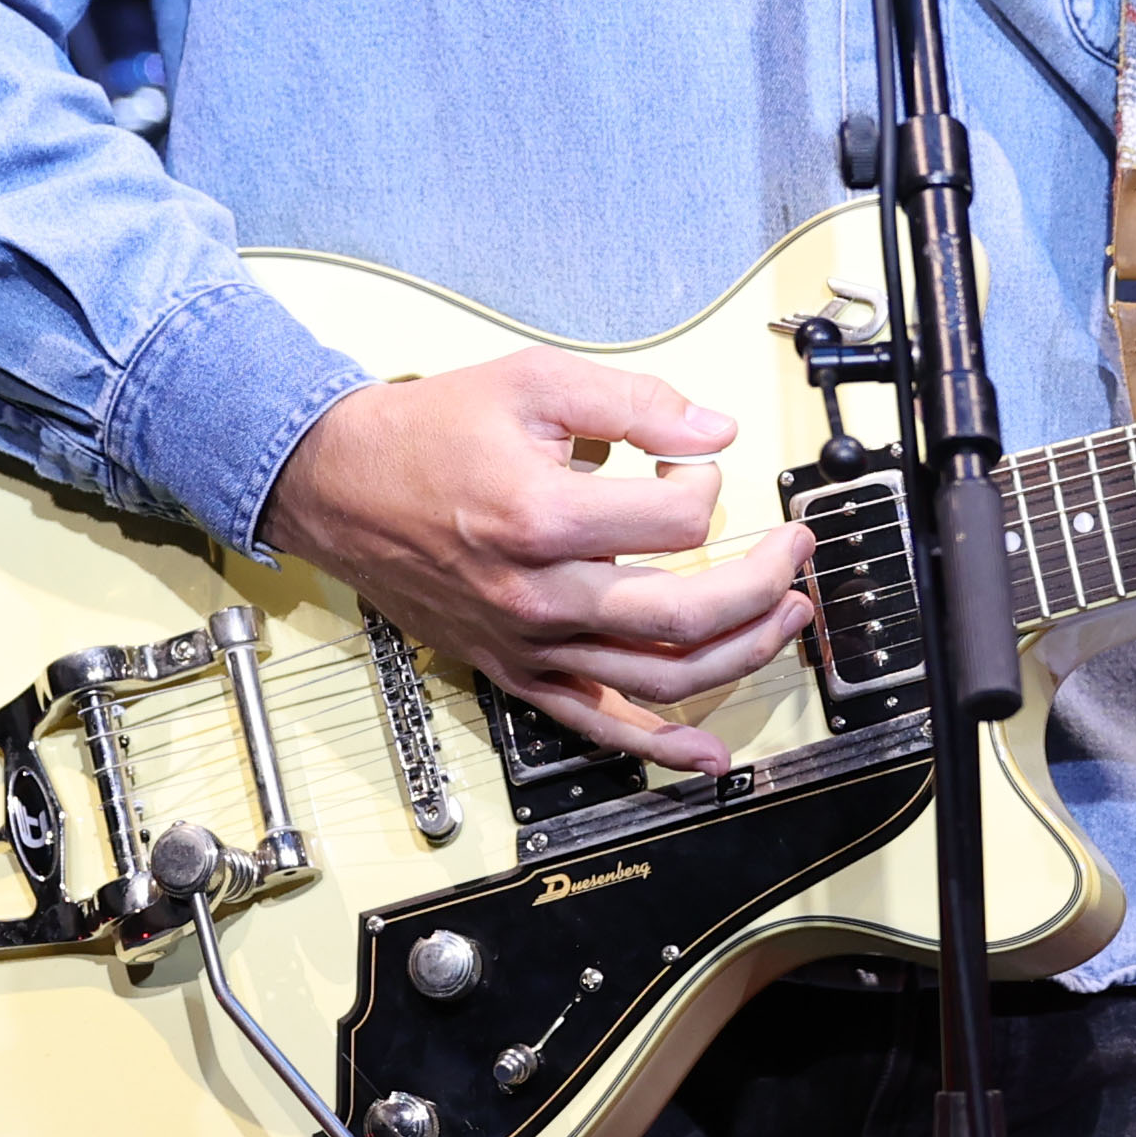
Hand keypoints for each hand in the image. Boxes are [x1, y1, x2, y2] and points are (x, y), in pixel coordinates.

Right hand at [257, 351, 812, 774]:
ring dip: (740, 655)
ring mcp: (528, 644)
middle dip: (763, 582)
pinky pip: (596, 724)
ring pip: (658, 677)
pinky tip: (708, 755)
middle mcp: (539, 595)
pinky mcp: (515, 671)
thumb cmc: (431, 432)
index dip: (709, 481)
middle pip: (686, 613)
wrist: (341, 484)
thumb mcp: (535, 382)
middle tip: (794, 550)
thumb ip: (635, 401)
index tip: (696, 459)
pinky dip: (659, 749)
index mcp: (544, 517)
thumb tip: (715, 430)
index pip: (679, 518)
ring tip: (784, 619)